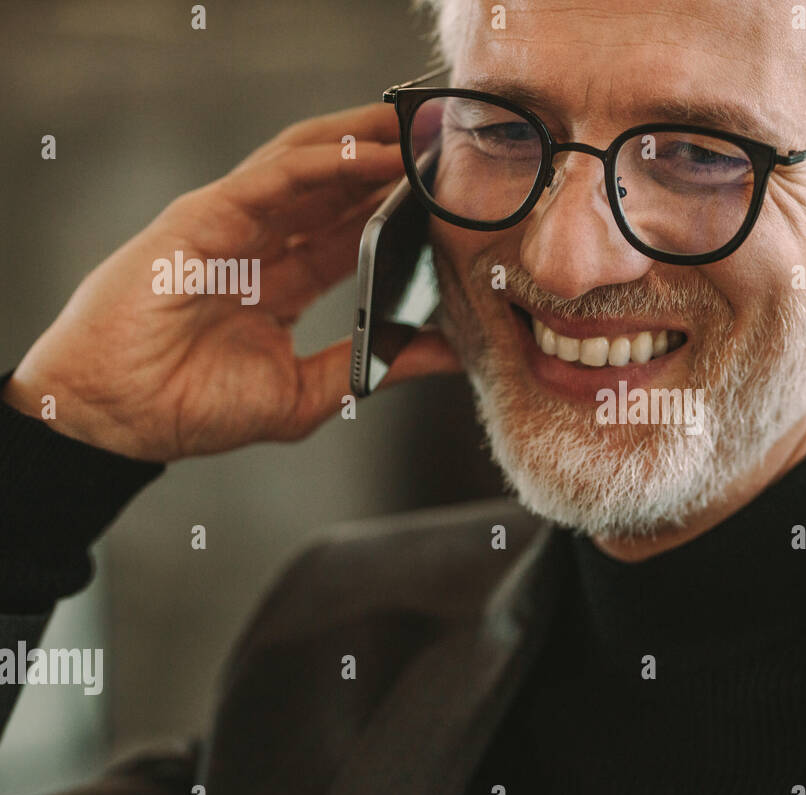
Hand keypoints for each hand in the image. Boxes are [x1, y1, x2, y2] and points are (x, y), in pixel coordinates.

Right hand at [2, 103, 458, 461]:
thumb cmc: (193, 409)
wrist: (120, 419)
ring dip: (366, 143)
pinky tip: (374, 153)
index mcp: (280, 281)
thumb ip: (372, 366)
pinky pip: (274, 175)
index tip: (451, 200)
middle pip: (333, 188)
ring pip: (307, 164)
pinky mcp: (205, 215)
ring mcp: (230, 224)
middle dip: (389, 164)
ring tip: (422, 131)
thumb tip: (448, 355)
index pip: (349, 232)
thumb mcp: (307, 393)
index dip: (397, 211)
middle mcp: (257, 244)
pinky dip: (326, 159)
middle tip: (448, 146)